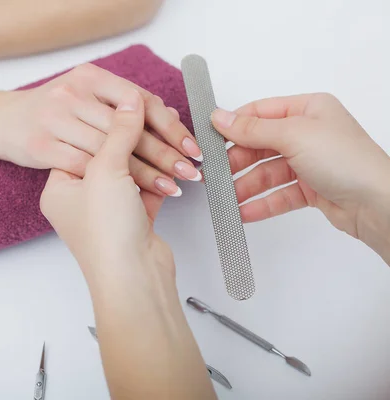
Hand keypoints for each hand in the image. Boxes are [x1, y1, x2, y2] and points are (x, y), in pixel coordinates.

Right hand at [0, 63, 202, 196]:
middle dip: (163, 150)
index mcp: (88, 75)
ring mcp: (53, 119)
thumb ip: (124, 109)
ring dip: (147, 170)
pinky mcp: (41, 147)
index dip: (167, 122)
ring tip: (175, 183)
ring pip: (111, 149)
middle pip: (128, 127)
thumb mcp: (88, 102)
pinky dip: (117, 183)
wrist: (0, 123)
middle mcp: (71, 92)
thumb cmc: (53, 117)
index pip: (138, 99)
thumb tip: (171, 115)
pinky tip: (142, 193)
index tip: (189, 143)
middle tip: (190, 168)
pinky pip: (87, 167)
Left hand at [40, 90, 215, 399]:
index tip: (128, 101)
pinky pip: (148, 188)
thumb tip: (130, 101)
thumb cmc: (106, 235)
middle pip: (109, 155)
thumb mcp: (106, 171)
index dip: (107, 120)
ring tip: (173, 128)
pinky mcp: (133, 220)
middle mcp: (81, 199)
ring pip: (132, 171)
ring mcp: (108, 211)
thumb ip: (119, 132)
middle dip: (136, 135)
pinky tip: (177, 155)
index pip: (82, 141)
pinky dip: (163, 174)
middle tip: (154, 111)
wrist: (133, 279)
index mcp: (60, 187)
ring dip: (155, 153)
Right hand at [211, 93, 389, 257]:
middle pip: (260, 145)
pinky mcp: (312, 189)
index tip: (209, 140)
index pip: (260, 112)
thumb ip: (253, 128)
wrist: (378, 203)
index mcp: (308, 109)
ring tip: (227, 200)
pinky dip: (261, 204)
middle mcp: (309, 133)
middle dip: (236, 162)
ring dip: (245, 187)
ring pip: (267, 173)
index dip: (233, 126)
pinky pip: (279, 194)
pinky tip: (244, 212)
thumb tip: (220, 117)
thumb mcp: (293, 135)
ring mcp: (310, 162)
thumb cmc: (347, 160)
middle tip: (214, 175)